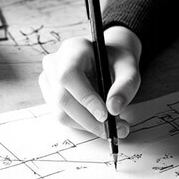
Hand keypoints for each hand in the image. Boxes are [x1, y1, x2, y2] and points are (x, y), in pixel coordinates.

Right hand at [39, 25, 141, 139]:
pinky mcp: (50, 95)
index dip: (85, 98)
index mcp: (73, 48)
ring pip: (60, 112)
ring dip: (87, 125)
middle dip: (89, 119)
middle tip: (115, 129)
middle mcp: (55, 63)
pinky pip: (62, 116)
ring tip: (113, 127)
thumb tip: (113, 109)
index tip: (105, 116)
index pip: (69, 75)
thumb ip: (125, 86)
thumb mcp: (129, 68)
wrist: (110, 59)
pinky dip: (82, 124)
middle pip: (63, 98)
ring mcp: (48, 79)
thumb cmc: (118, 61)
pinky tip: (99, 122)